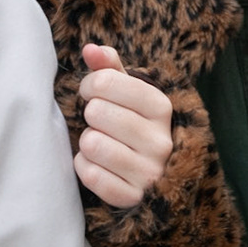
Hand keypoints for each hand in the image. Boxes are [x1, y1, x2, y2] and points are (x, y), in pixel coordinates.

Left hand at [74, 44, 172, 208]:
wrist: (154, 175)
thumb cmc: (134, 123)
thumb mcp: (128, 93)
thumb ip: (110, 68)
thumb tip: (89, 48)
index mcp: (162, 107)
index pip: (105, 82)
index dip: (90, 84)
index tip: (93, 92)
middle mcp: (161, 140)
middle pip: (96, 112)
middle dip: (90, 114)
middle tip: (98, 120)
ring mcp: (149, 173)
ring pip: (92, 144)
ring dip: (87, 143)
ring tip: (101, 143)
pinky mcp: (133, 198)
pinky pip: (91, 175)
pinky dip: (85, 168)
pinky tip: (99, 165)